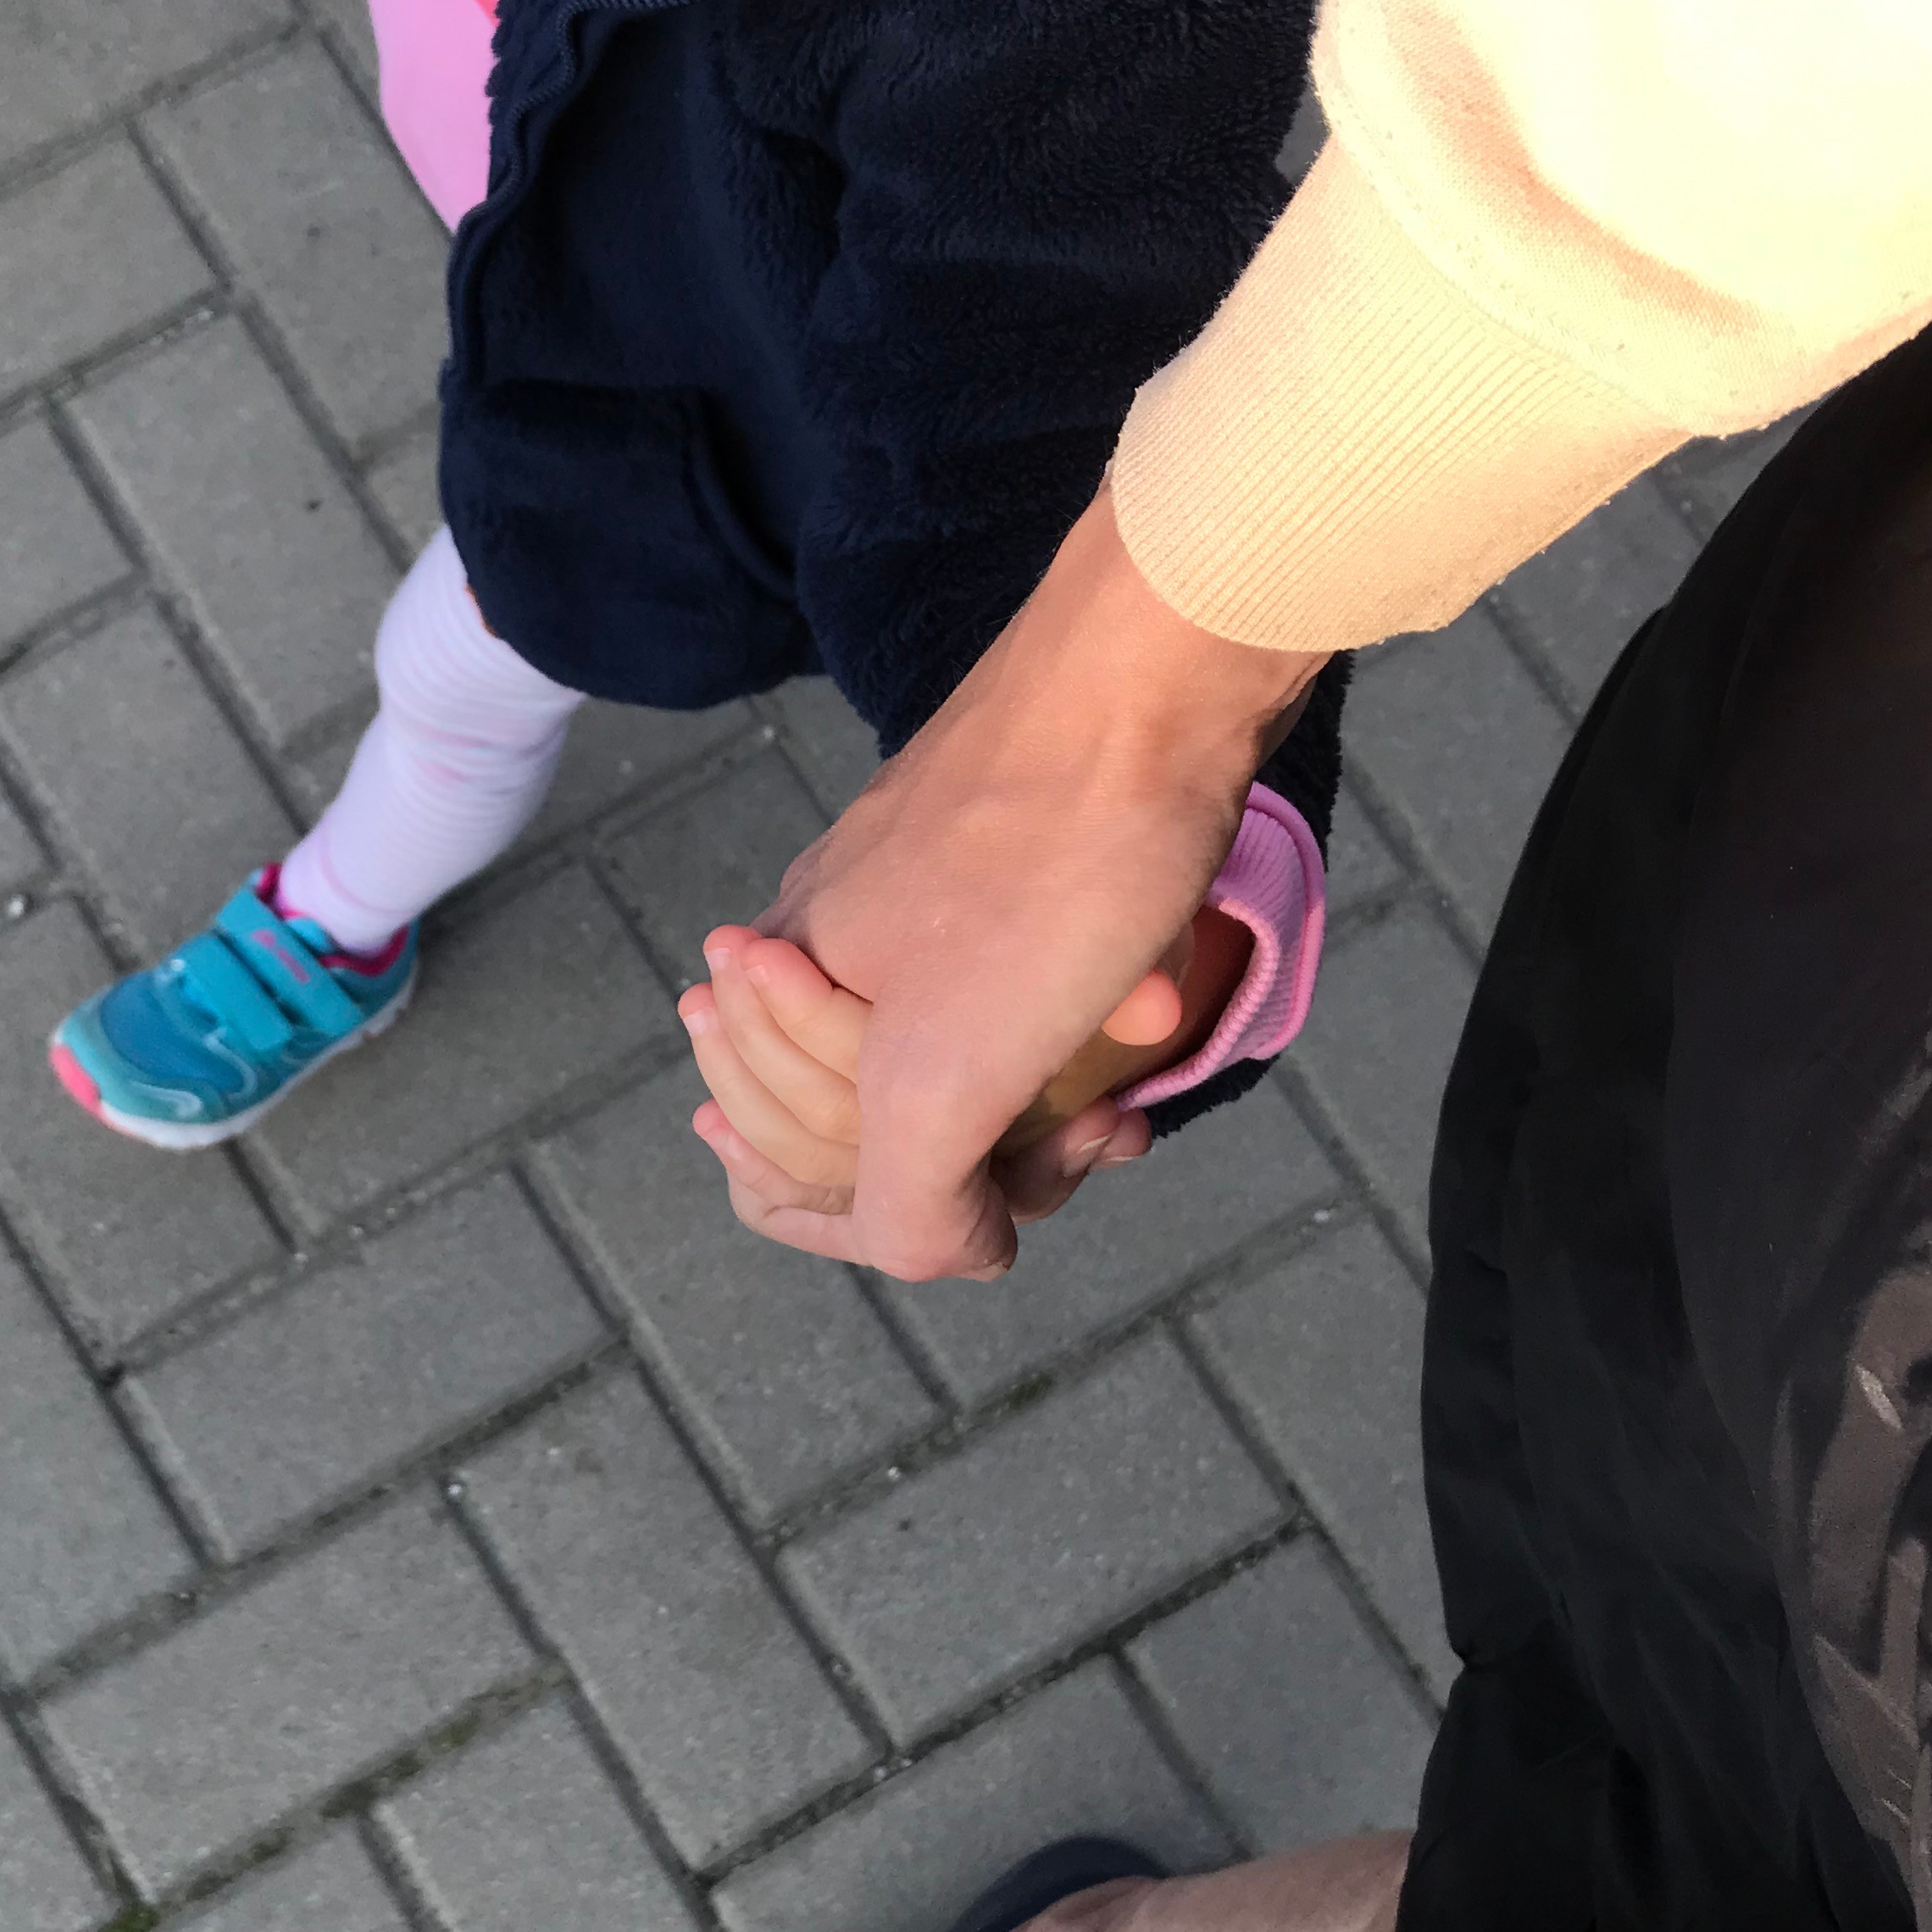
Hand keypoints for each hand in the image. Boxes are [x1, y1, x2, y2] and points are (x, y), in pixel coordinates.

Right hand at [751, 490, 1326, 1278]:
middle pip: (874, 1121)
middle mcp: (820, 938)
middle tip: (1083, 1140)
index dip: (895, 1218)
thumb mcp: (949, 1072)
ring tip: (1125, 1099)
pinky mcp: (998, 849)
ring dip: (1048, 1101)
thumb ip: (911, 1200)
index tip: (999, 1200)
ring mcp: (909, 889)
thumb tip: (957, 1258)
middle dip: (987, 1162)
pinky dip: (1083, 1024)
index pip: (783, 1166)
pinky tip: (1150, 1011)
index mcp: (778, 986)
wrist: (1154, 673)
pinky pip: (1020, 984)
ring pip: (958, 1057)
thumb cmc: (1045, 870)